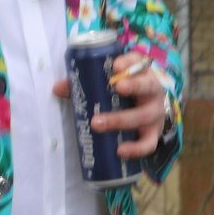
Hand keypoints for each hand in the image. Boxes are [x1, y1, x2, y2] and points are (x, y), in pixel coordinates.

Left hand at [52, 52, 170, 158]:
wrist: (150, 111)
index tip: (115, 66)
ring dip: (121, 119)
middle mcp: (153, 91)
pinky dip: (136, 148)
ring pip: (144, 116)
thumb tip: (58, 88)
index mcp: (141, 74)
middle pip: (148, 86)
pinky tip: (120, 151)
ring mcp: (155, 113)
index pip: (138, 63)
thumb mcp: (111, 84)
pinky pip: (148, 143)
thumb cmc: (126, 94)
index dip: (129, 63)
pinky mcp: (154, 134)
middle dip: (133, 86)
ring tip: (98, 124)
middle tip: (116, 87)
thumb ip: (86, 83)